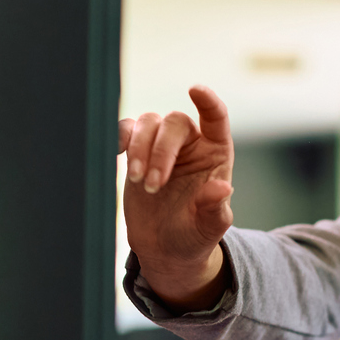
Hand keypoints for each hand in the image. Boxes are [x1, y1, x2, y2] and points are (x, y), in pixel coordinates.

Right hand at [119, 85, 234, 307]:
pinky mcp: (136, 152)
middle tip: (152, 185)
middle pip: (175, 123)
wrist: (165, 249)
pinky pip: (126, 130)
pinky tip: (116, 155)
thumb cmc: (194, 236)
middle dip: (161, 151)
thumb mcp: (209, 228)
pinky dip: (119, 137)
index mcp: (215, 153)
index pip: (216, 117)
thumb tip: (222, 188)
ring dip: (139, 147)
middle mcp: (190, 144)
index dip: (208, 101)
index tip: (195, 90)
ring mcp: (161, 146)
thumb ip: (215, 208)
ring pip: (148, 122)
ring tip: (138, 180)